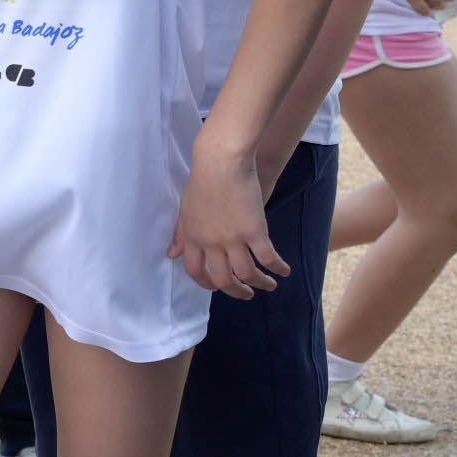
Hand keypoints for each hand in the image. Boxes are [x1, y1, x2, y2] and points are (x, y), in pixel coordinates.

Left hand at [171, 143, 287, 299]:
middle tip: (246, 294)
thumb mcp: (185, 210)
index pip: (195, 271)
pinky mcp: (255, 232)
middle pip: (222, 280)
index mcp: (193, 238)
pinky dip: (277, 268)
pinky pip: (268, 258)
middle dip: (235, 291)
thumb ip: (181, 235)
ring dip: (260, 284)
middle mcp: (211, 244)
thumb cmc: (202, 181)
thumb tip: (172, 254)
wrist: (221, 162)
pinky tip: (285, 271)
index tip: (217, 286)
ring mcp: (233, 240)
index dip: (206, 283)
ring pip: (247, 274)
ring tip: (269, 286)